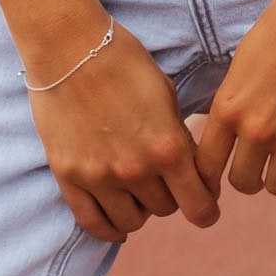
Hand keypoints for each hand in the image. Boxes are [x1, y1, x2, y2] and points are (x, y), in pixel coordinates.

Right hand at [28, 24, 221, 243]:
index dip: (207, 209)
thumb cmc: (123, 62)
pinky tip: (117, 224)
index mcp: (169, 148)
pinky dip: (108, 228)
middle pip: (165, 210)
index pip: (199, 206)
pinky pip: (92, 222)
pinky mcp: (69, 176)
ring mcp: (99, 176)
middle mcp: (136, 169)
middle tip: (163, 181)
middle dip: (169, 197)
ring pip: (131, 221)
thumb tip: (190, 170)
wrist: (69, 47)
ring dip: (139, 210)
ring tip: (137, 193)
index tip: (206, 207)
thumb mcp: (166, 97)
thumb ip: (178, 139)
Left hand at [190, 0, 275, 200]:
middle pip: (242, 184)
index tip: (219, 176)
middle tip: (260, 165)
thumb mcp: (242, 61)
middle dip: (249, 177)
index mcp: (228, 107)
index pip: (205, 166)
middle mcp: (257, 129)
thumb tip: (227, 127)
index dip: (209, 177)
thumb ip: (233, 99)